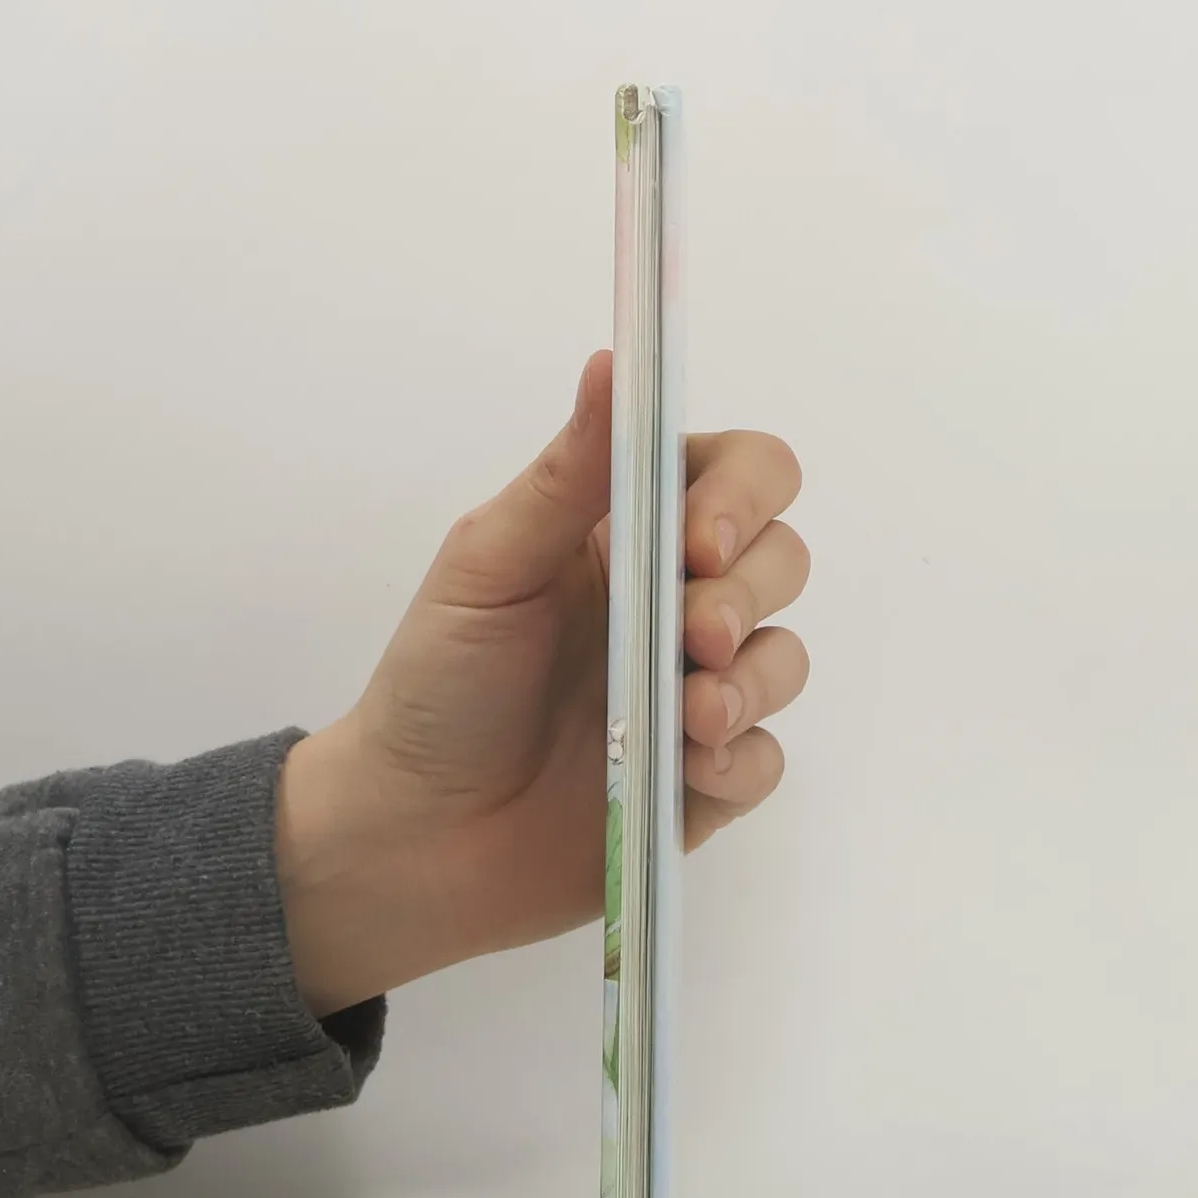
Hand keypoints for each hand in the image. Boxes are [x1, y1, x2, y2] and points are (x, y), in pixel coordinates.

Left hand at [276, 352, 809, 1014]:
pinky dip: (741, 760)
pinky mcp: (701, 785)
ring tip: (690, 718)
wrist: (412, 836)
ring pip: (786, 660)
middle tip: (694, 636)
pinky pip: (765, 761)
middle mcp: (674, 608)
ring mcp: (694, 697)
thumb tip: (616, 361)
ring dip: (754, 681)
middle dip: (750, 593)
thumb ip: (563, 476)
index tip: (701, 541)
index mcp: (627, 538)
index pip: (738, 476)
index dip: (744, 496)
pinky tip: (690, 770)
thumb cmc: (436, 689)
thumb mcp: (486, 568)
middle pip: (781, 562)